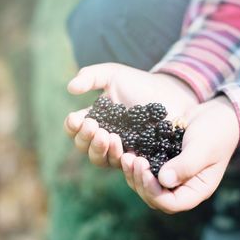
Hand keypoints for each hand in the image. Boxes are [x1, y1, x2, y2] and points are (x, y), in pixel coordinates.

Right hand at [64, 63, 198, 167]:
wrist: (168, 93)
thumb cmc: (138, 84)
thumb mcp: (113, 74)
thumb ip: (91, 76)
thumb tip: (70, 88)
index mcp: (94, 119)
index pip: (75, 128)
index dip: (72, 126)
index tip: (76, 118)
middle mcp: (104, 137)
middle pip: (85, 147)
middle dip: (86, 139)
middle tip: (95, 128)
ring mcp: (120, 149)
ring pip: (101, 160)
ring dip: (101, 150)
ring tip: (111, 136)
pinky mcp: (136, 158)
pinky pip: (124, 166)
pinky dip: (121, 159)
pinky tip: (126, 151)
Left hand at [120, 96, 239, 212]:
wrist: (215, 115)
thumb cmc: (215, 132)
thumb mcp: (203, 148)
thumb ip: (186, 165)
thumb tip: (163, 180)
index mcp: (196, 190)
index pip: (171, 203)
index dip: (154, 192)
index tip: (144, 170)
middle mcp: (182, 187)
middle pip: (154, 198)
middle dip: (140, 182)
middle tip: (133, 160)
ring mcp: (172, 176)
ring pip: (146, 186)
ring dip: (133, 174)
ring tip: (127, 156)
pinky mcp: (162, 163)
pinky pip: (145, 171)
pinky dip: (134, 164)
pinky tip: (127, 151)